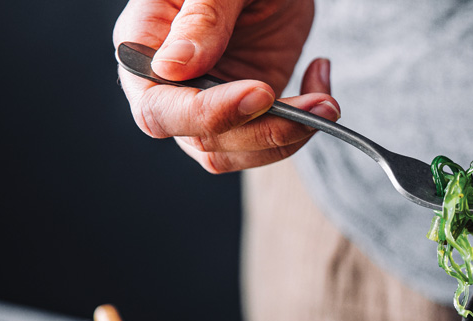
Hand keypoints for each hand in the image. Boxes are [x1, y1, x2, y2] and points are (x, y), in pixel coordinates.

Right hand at [113, 0, 337, 172]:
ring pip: (234, 152)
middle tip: (316, 106)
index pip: (158, 108)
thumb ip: (202, 17)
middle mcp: (170, 84)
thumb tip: (171, 68)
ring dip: (287, 137)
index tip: (260, 93)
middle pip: (201, 140)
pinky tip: (320, 86)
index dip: (207, 113)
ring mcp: (208, 102)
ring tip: (327, 103)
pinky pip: (265, 144)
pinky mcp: (245, 112)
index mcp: (145, 45)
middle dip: (263, 130)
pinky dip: (301, 128)